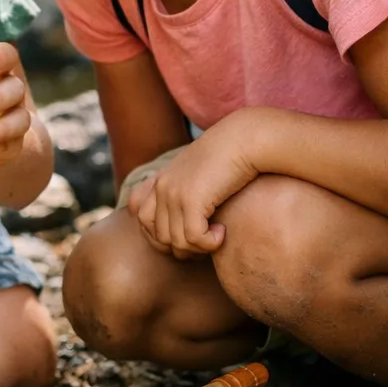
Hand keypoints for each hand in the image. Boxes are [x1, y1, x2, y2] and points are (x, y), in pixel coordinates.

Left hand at [129, 114, 259, 258]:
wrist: (245, 139)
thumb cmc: (231, 159)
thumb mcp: (200, 176)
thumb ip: (186, 193)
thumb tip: (188, 228)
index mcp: (161, 180)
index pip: (141, 218)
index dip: (162, 234)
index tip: (189, 235)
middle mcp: (162, 187)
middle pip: (159, 237)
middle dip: (184, 247)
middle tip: (206, 240)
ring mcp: (173, 193)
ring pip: (176, 242)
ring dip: (199, 247)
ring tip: (216, 235)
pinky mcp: (190, 199)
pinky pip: (193, 238)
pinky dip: (209, 243)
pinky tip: (223, 231)